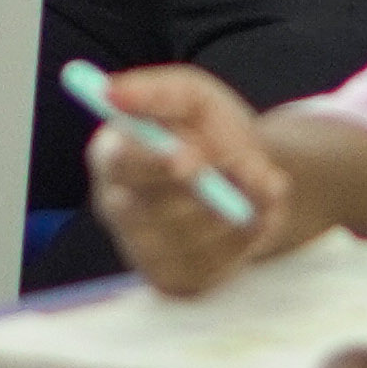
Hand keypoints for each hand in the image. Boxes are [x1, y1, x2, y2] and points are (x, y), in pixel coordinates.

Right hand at [84, 62, 306, 295]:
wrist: (249, 177)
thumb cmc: (210, 131)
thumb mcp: (193, 96)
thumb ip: (156, 93)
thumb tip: (111, 90)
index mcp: (112, 154)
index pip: (116, 163)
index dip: (150, 163)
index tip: (188, 158)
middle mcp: (116, 204)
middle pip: (137, 212)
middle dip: (189, 197)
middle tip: (233, 184)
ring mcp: (140, 247)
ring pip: (180, 240)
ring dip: (228, 213)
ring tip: (256, 186)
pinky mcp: (169, 277)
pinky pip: (205, 267)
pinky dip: (239, 241)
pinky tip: (250, 219)